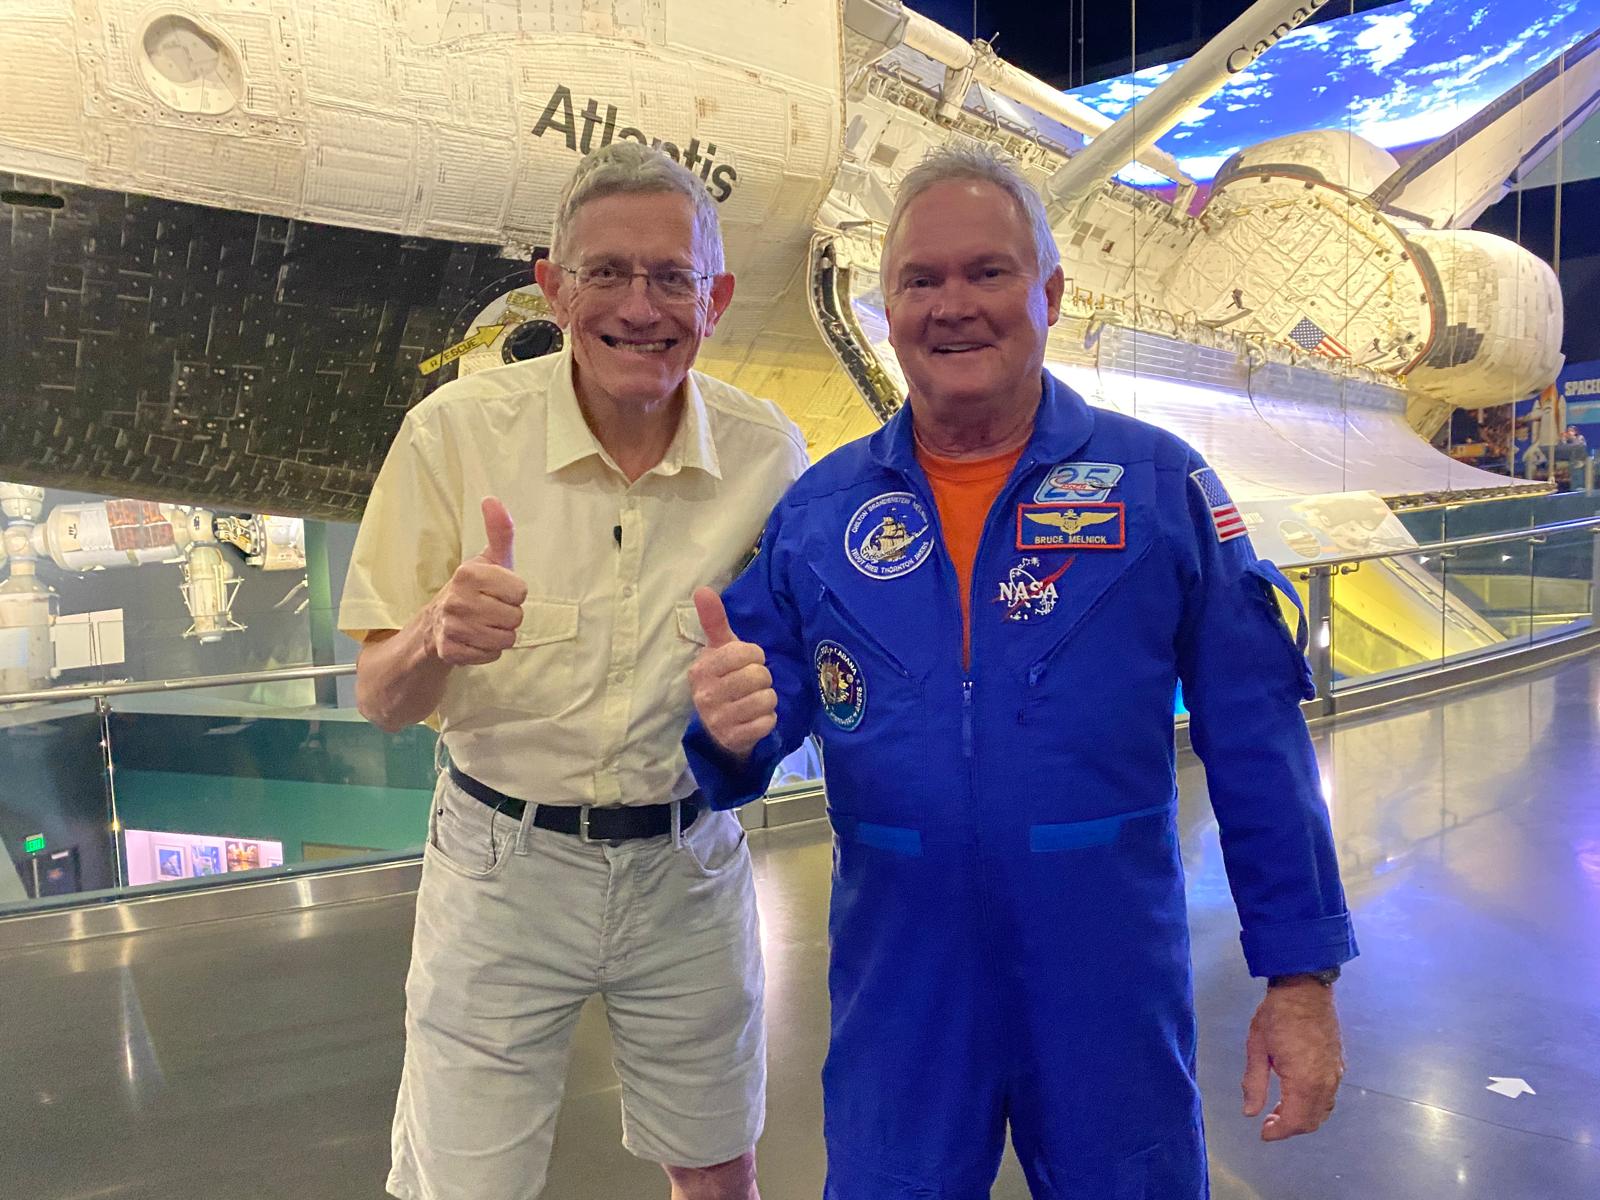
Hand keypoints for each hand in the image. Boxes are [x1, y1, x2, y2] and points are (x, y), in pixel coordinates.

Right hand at [426, 497, 527, 665]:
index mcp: (468, 573)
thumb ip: (499, 531)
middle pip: (515, 618)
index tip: (498, 591)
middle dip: (508, 616)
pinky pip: (491, 656)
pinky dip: (487, 651)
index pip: (520, 592)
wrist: (437, 622)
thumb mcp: (490, 558)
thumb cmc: (474, 587)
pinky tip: (475, 640)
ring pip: (505, 639)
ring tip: (484, 624)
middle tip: (490, 610)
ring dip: (500, 635)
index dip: (514, 593)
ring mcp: (452, 627)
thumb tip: (492, 499)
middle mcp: (457, 600)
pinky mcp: (451, 651)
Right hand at [687, 587, 776, 759]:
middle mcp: (705, 695)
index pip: (745, 652)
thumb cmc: (724, 678)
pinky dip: (767, 720)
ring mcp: (718, 719)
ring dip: (767, 699)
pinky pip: (767, 723)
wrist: (719, 725)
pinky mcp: (733, 739)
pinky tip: (755, 718)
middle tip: (752, 683)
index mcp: (702, 669)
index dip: (754, 655)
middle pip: (758, 676)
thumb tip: (702, 589)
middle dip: (762, 678)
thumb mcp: (719, 649)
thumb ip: (713, 621)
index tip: (747, 661)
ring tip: (754, 700)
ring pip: (766, 699)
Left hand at [1242, 979, 1344, 1140]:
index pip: (1295, 1121)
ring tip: (1279, 1110)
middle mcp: (1325, 1082)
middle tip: (1268, 1122)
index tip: (1263, 1133)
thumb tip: (1250, 1112)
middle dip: (1290, 1127)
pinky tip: (1295, 1096)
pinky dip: (1314, 1105)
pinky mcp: (1339, 1065)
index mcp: (1304, 1081)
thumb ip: (1254, 1083)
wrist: (1305, 988)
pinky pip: (1329, 1097)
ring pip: (1323, 1110)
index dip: (1278, 1132)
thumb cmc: (1276, 1015)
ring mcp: (1336, 1074)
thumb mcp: (1257, 1047)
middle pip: (1311, 1120)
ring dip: (1303, 1117)